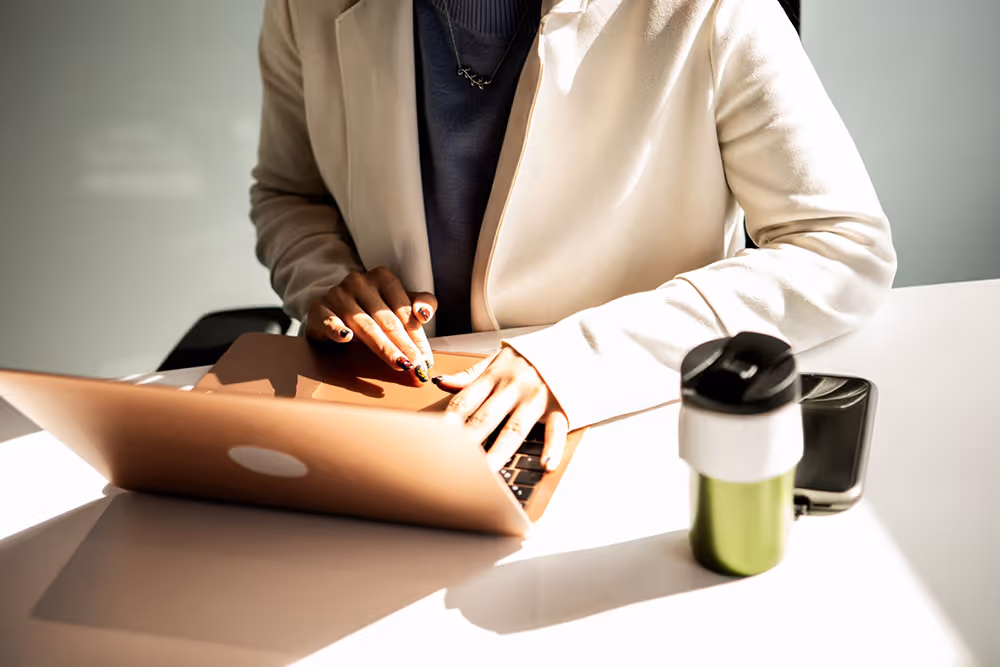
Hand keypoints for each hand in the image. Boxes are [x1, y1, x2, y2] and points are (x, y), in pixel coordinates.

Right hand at [304, 267, 436, 380]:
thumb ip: (422, 303)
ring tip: (398, 362)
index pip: (403, 309)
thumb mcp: (399, 302)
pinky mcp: (318, 308)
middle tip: (416, 366)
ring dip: (383, 346)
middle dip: (403, 345)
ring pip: (364, 324)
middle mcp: (359, 282)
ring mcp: (337, 294)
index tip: (426, 359)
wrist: (331, 306)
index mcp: (382, 277)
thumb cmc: (372, 308)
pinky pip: (328, 320)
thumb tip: (424, 314)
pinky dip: (336, 328)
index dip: (417, 335)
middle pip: (386, 319)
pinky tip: (346, 337)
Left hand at [433, 348, 567, 472]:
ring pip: (514, 428)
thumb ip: (470, 374)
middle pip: (485, 417)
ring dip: (499, 451)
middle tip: (452, 461)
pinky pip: (555, 430)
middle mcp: (513, 387)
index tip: (434, 438)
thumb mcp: (499, 357)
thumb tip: (441, 383)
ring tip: (487, 472)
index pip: (466, 400)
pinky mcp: (560, 407)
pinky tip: (545, 464)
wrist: (574, 344)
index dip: (449, 420)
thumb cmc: (533, 355)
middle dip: (467, 440)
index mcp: (495, 375)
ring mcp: (536, 398)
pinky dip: (552, 448)